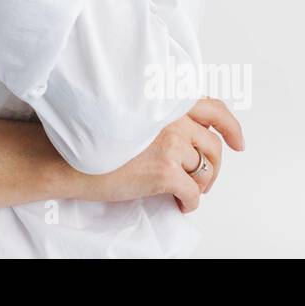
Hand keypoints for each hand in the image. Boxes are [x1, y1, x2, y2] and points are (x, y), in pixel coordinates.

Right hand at [73, 99, 246, 213]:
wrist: (66, 158)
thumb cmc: (92, 136)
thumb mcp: (131, 113)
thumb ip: (160, 115)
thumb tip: (188, 135)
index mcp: (164, 101)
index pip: (213, 108)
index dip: (230, 127)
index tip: (238, 142)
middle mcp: (172, 118)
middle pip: (213, 145)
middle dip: (214, 165)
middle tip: (206, 178)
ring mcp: (171, 144)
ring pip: (205, 170)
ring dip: (201, 184)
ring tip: (186, 190)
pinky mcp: (165, 171)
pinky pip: (193, 193)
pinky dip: (189, 202)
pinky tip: (177, 203)